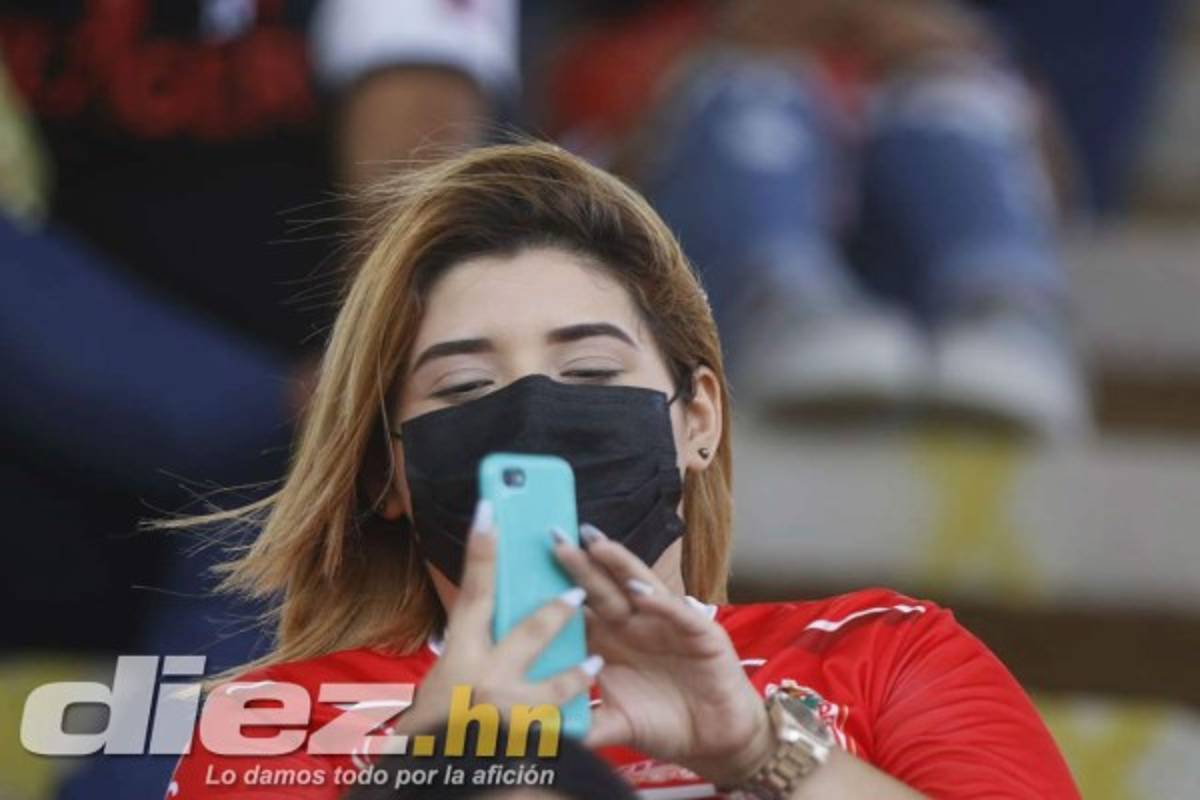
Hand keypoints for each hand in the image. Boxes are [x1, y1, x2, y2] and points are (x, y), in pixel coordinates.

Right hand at [395, 500, 601, 737]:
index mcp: (457, 660)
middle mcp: (483, 681)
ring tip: (595, 659)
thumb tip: (488, 613)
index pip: (471, 594)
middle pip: (528, 631)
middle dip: (555, 608)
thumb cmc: (431, 733)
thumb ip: (467, 653)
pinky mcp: (528, 743)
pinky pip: (562, 726)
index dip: (481, 549)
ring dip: (576, 669)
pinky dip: (572, 716)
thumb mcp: (439, 686)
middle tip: (577, 591)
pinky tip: (585, 705)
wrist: (436, 783)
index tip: (490, 508)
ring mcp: (509, 714)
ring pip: (555, 682)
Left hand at [553, 525, 772, 788]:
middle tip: (553, 536)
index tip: (523, 569)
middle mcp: (633, 625)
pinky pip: (677, 614)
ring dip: (618, 565)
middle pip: (601, 589)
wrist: (713, 740)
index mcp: (608, 641)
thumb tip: (539, 735)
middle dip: (578, 563)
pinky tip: (641, 591)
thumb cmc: (661, 723)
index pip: (577, 608)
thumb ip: (582, 725)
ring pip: (638, 587)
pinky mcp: (699, 633)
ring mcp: (665, 624)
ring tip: (595, 544)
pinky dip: (659, 602)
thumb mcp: (613, 724)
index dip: (553, 589)